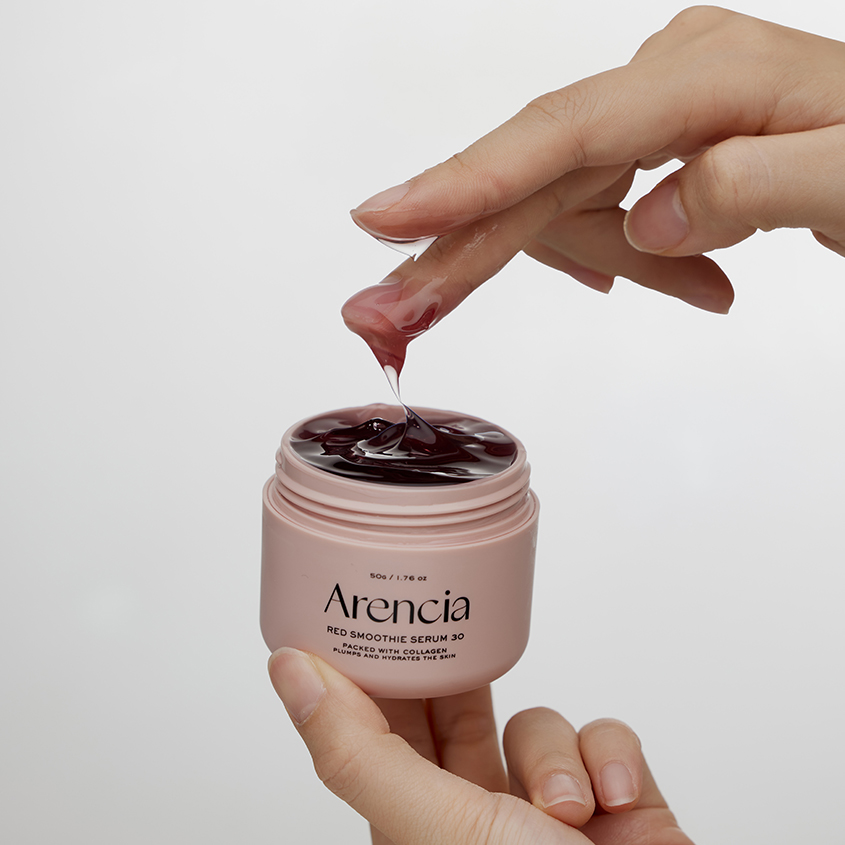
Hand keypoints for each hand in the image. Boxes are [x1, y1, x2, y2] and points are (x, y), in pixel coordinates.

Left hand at [269, 647, 691, 843]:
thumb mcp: (433, 827)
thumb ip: (358, 750)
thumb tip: (289, 673)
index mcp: (412, 824)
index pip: (374, 730)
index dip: (372, 674)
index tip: (372, 618)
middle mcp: (472, 816)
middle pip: (454, 715)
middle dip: (464, 683)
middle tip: (461, 640)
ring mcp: (542, 810)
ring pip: (534, 723)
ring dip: (553, 752)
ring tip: (567, 808)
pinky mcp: (609, 802)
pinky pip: (599, 734)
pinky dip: (611, 758)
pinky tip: (615, 802)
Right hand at [342, 7, 844, 354]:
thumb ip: (758, 185)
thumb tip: (654, 217)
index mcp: (706, 75)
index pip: (564, 132)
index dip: (469, 180)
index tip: (386, 218)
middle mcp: (665, 82)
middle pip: (533, 178)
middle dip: (460, 253)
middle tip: (386, 319)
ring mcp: (659, 112)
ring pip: (568, 203)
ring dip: (606, 265)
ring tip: (709, 292)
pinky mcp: (661, 143)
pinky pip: (605, 209)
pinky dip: (630, 258)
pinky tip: (693, 280)